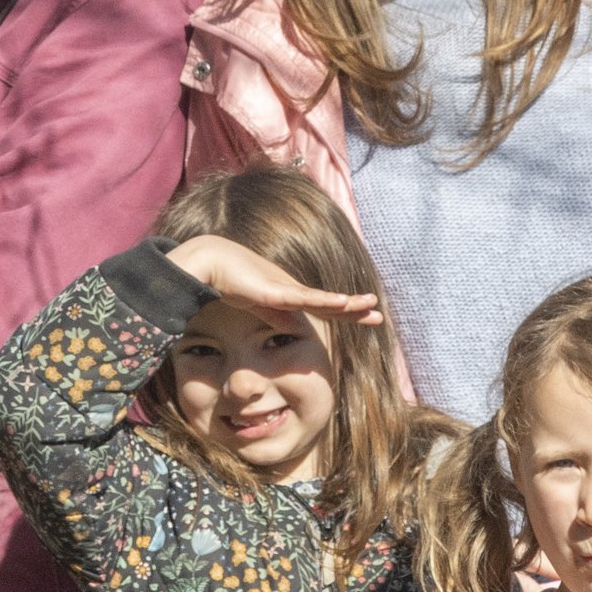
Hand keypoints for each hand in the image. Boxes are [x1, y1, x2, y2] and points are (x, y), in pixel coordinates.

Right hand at [161, 234, 381, 325]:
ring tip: (369, 304)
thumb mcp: (260, 306)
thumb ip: (278, 317)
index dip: (347, 314)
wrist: (211, 261)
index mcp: (291, 295)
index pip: (325, 308)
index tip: (369, 317)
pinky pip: (304, 298)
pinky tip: (342, 302)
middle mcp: (294, 289)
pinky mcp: (276, 290)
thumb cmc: (232, 281)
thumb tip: (297, 329)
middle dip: (355, 309)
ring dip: (347, 303)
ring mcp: (286, 288)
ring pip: (323, 300)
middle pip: (330, 303)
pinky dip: (324, 301)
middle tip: (379, 316)